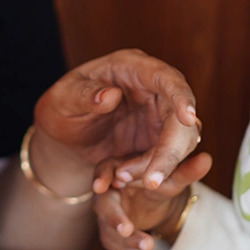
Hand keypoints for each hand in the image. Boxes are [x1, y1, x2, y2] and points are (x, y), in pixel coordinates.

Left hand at [33, 49, 200, 191]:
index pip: (166, 77)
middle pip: (180, 119)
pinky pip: (163, 161)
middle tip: (151, 182)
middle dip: (170, 152)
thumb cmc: (61, 107)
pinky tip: (117, 179)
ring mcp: (160, 116)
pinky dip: (144, 174)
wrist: (64, 135)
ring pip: (179, 144)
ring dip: (154, 167)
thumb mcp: (62, 99)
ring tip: (119, 177)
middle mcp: (153, 89)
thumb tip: (110, 96)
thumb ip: (83, 95)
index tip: (188, 118)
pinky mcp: (159, 140)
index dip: (182, 96)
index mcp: (132, 67)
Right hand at [94, 152, 211, 249]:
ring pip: (107, 229)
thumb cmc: (160, 180)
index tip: (101, 187)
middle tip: (126, 229)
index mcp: (119, 169)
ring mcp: (107, 213)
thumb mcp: (174, 177)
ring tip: (147, 247)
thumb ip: (186, 170)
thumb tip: (207, 159)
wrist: (157, 199)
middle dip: (114, 218)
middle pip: (103, 204)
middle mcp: (108, 191)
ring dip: (125, 241)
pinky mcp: (110, 230)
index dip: (101, 177)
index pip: (104, 169)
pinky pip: (113, 242)